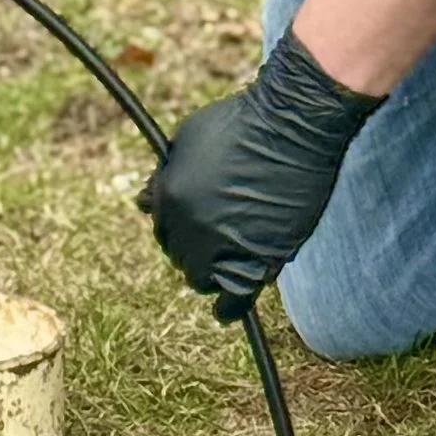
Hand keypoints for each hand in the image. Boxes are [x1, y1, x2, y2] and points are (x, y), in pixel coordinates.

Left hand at [143, 31, 385, 320]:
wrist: (291, 128)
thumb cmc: (241, 124)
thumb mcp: (188, 139)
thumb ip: (165, 175)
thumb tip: (144, 201)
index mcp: (168, 198)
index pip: (162, 228)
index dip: (178, 226)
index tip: (194, 224)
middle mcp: (188, 227)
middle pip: (180, 255)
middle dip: (193, 247)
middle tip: (217, 236)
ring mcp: (222, 247)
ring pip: (201, 278)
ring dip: (210, 272)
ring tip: (225, 263)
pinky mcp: (257, 260)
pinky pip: (234, 298)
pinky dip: (229, 307)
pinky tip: (226, 311)